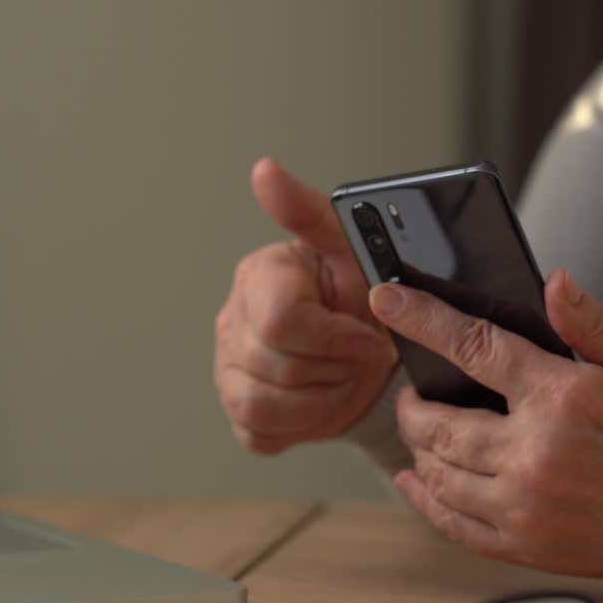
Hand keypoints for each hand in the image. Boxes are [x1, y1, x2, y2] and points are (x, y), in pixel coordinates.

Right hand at [215, 158, 397, 454]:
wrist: (375, 355)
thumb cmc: (365, 296)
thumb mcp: (354, 251)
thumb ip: (309, 211)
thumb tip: (263, 170)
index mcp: (259, 276)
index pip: (282, 321)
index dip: (336, 338)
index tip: (367, 335)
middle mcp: (232, 320)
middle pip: (278, 367)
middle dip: (335, 368)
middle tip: (359, 356)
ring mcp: (228, 369)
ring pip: (265, 405)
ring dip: (322, 399)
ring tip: (344, 376)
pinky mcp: (239, 413)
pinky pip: (261, 432)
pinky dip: (302, 425)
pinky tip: (321, 399)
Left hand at [369, 269, 602, 577]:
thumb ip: (589, 321)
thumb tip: (551, 281)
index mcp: (562, 397)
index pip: (473, 347)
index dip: (422, 319)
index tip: (386, 301)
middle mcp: (534, 453)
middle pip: (439, 423)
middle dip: (411, 402)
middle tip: (409, 391)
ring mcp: (526, 506)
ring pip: (440, 474)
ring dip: (418, 448)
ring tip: (421, 432)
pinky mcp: (527, 546)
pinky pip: (455, 525)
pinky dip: (426, 501)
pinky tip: (416, 482)